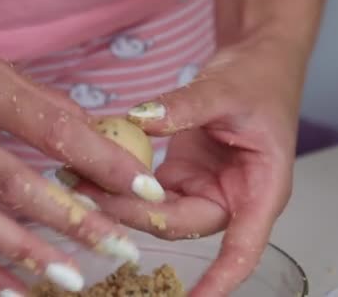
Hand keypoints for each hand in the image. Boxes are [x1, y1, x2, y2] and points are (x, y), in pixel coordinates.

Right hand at [0, 0, 166, 293]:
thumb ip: (33, 97)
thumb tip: (84, 130)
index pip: (51, 127)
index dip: (103, 160)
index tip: (142, 185)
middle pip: (16, 185)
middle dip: (74, 220)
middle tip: (118, 246)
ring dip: (28, 254)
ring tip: (72, 278)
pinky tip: (10, 289)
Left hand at [75, 34, 306, 295]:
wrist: (253, 63)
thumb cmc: (259, 79)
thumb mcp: (226, 90)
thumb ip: (186, 106)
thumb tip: (142, 120)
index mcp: (258, 190)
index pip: (242, 248)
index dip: (218, 280)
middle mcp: (227, 197)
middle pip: (177, 223)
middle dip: (131, 214)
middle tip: (88, 194)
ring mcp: (199, 188)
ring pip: (154, 209)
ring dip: (117, 199)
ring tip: (77, 179)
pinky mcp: (178, 176)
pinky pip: (145, 187)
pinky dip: (118, 179)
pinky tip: (90, 168)